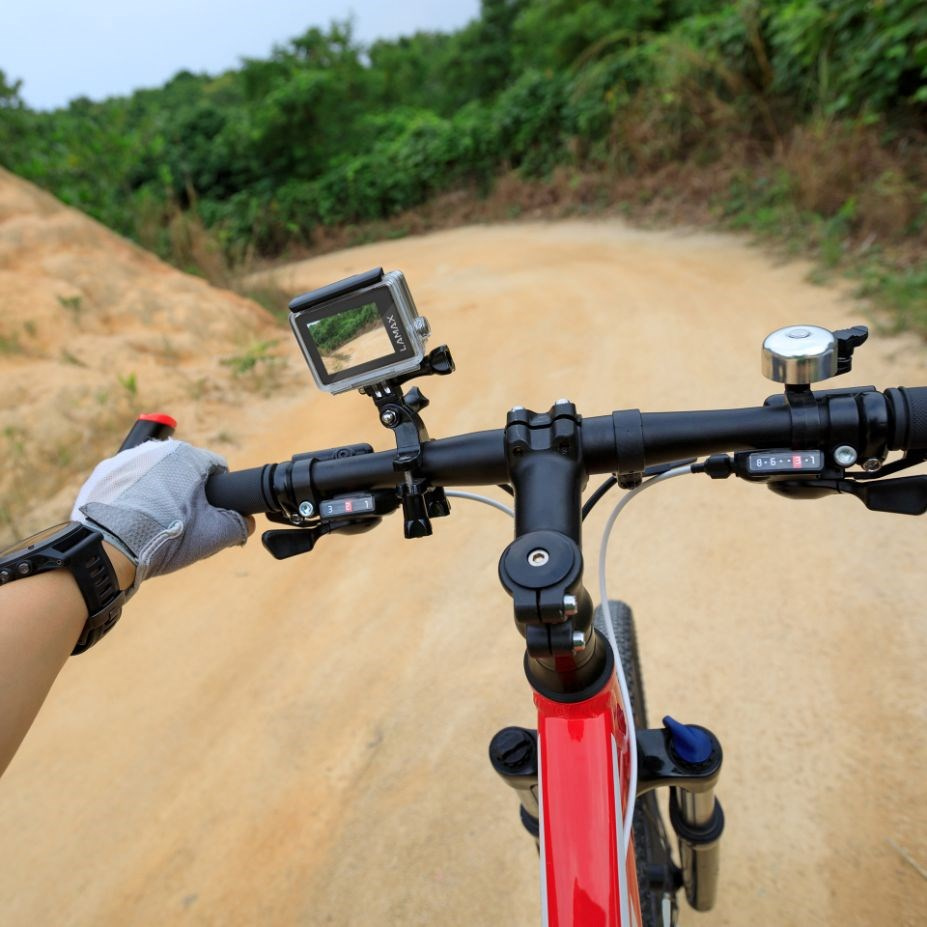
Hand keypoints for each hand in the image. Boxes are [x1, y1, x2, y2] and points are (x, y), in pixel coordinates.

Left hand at [71, 439, 252, 596]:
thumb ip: (240, 525)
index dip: (220, 492)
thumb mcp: (215, 535)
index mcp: (188, 456)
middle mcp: (157, 449)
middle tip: (182, 521)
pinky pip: (128, 483)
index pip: (216, 468)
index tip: (210, 513)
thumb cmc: (167, 538)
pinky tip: (133, 519)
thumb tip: (246, 522)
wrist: (111, 551)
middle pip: (184, 470)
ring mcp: (126, 459)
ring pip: (156, 475)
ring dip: (159, 492)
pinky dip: (133, 497)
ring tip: (154, 522)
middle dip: (186, 491)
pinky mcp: (104, 474)